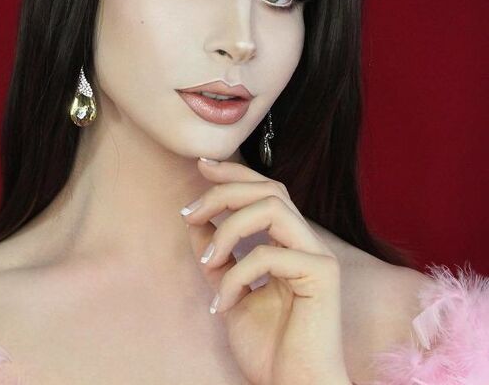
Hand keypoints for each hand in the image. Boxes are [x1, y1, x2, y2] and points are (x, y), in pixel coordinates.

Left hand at [180, 158, 351, 384]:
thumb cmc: (267, 347)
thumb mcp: (228, 290)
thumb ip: (216, 256)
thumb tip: (195, 220)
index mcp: (288, 243)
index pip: (264, 190)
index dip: (233, 173)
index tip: (201, 167)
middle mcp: (305, 242)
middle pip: (268, 188)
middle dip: (223, 191)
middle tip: (190, 212)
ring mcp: (317, 256)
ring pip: (272, 207)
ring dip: (228, 228)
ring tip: (208, 260)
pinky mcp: (322, 275)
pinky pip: (269, 254)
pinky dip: (236, 274)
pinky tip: (221, 303)